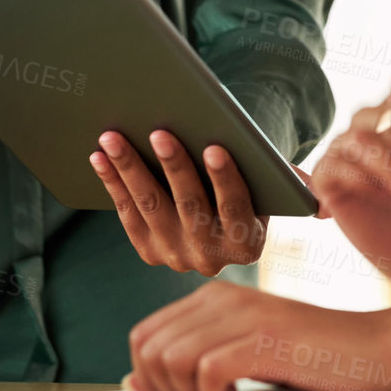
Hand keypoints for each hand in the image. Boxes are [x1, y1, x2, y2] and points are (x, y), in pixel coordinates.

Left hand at [90, 130, 268, 274]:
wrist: (223, 230)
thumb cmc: (252, 190)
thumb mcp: (273, 189)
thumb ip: (284, 179)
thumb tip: (291, 170)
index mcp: (248, 243)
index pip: (236, 206)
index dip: (225, 178)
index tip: (214, 147)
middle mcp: (212, 258)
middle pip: (190, 206)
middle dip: (173, 166)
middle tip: (158, 132)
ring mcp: (177, 257)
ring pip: (152, 208)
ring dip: (131, 170)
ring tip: (114, 138)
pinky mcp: (149, 252)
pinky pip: (128, 213)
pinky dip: (113, 183)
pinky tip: (99, 157)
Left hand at [124, 282, 390, 390]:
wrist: (381, 349)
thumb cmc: (316, 360)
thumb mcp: (245, 356)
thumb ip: (190, 362)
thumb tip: (132, 382)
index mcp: (215, 296)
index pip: (143, 336)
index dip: (152, 377)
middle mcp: (223, 297)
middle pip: (148, 348)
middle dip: (164, 389)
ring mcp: (245, 314)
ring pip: (169, 360)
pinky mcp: (266, 337)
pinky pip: (205, 370)